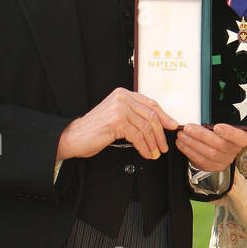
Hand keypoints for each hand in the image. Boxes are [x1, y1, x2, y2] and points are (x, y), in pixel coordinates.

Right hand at [56, 88, 178, 161]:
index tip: (172, 126)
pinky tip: (145, 153)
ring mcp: (119, 109)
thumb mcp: (116, 117)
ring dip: (153, 143)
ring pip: (146, 127)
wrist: (74, 137)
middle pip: (151, 116)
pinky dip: (144, 147)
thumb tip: (156, 124)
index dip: (164, 116)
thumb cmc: (94, 130)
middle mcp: (122, 98)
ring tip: (154, 153)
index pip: (151, 103)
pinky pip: (138, 136)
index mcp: (123, 94)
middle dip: (160, 134)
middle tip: (163, 146)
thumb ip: (133, 115)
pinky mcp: (116, 121)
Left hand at [175, 121, 246, 172]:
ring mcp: (224, 160)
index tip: (217, 126)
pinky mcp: (214, 166)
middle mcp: (234, 151)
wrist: (217, 145)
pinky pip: (201, 161)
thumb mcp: (223, 121)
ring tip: (182, 135)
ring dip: (192, 143)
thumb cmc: (220, 131)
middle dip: (201, 135)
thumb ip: (217, 119)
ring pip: (208, 154)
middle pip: (219, 145)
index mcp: (241, 138)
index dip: (229, 133)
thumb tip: (206, 114)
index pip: (240, 138)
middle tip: (188, 128)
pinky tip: (182, 144)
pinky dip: (189, 151)